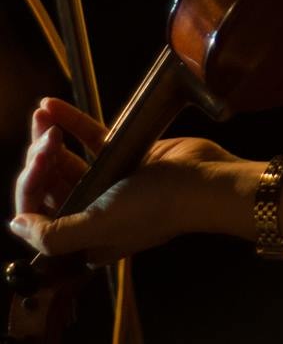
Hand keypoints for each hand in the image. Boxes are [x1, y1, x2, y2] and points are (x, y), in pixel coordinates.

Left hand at [10, 97, 244, 264]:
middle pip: (50, 184)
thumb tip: (16, 225)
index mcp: (85, 237)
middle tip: (45, 141)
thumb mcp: (99, 227)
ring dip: (48, 137)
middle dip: (40, 159)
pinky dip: (70, 122)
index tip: (37, 166)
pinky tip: (52, 106)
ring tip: (40, 116)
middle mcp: (93, 211)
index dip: (32, 189)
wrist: (203, 180)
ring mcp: (107, 182)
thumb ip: (53, 235)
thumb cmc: (156, 208)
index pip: (41, 215)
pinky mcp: (121, 155)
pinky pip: (88, 138)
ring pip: (65, 158)